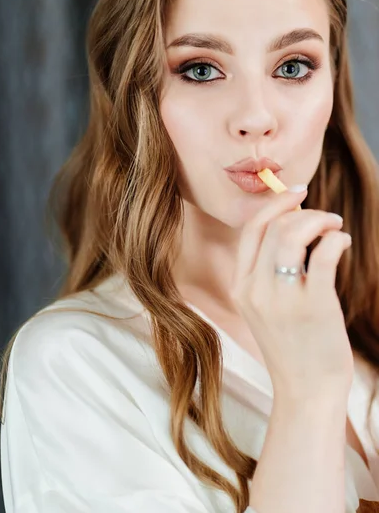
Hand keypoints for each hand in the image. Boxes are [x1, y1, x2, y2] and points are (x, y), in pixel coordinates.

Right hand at [231, 187, 352, 400]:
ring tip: (335, 226)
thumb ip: (267, 272)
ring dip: (320, 220)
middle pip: (274, 226)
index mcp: (241, 287)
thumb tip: (293, 226)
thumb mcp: (264, 308)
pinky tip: (343, 242)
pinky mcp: (313, 306)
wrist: (305, 391)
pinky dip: (336, 239)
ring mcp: (282, 299)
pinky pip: (323, 254)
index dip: (274, 204)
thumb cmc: (292, 345)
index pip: (250, 230)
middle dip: (304, 210)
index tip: (296, 193)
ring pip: (293, 234)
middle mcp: (255, 290)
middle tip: (326, 217)